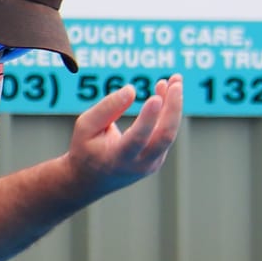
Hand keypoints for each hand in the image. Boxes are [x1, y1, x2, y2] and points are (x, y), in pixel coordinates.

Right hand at [66, 76, 183, 199]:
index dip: (148, 119)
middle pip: (164, 137)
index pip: (138, 139)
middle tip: (176, 82)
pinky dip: (168, 110)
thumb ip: (107, 108)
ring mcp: (152, 163)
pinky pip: (167, 132)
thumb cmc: (86, 149)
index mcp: (118, 159)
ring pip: (169, 132)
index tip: (155, 97)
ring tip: (175, 80)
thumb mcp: (85, 126)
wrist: (90, 180)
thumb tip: (132, 90)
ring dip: (174, 105)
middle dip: (173, 108)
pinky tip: (165, 90)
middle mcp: (139, 164)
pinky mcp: (158, 157)